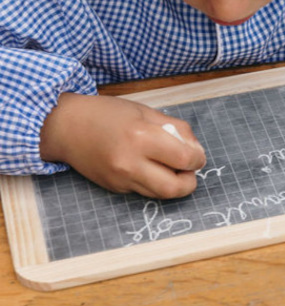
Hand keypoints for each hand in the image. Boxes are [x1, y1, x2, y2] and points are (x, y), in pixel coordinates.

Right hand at [39, 92, 205, 197]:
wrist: (67, 127)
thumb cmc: (108, 114)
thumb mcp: (147, 112)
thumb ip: (176, 129)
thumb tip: (195, 150)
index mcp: (142, 137)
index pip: (184, 159)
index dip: (197, 159)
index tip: (197, 155)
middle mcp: (130, 163)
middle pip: (174, 188)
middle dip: (190, 182)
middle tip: (189, 170)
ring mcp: (120, 179)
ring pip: (159, 194)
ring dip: (173, 185)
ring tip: (172, 168)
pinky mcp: (114, 188)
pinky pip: (143, 191)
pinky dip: (154, 183)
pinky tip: (150, 168)